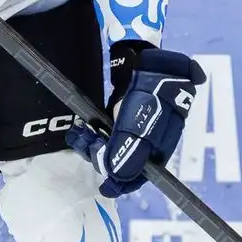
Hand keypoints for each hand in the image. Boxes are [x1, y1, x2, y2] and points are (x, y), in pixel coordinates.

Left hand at [65, 42, 205, 196]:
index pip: (142, 174)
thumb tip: (117, 177)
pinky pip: (104, 133)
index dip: (123, 182)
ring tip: (80, 135)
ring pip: (110, 148)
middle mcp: (150, 139)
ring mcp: (135, 126)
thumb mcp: (138, 124)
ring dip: (92, 145)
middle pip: (123, 162)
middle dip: (102, 158)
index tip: (105, 186)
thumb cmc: (147, 90)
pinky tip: (81, 130)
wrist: (144, 55)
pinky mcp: (121, 115)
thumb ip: (128, 152)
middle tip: (87, 145)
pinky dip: (91, 134)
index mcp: (161, 145)